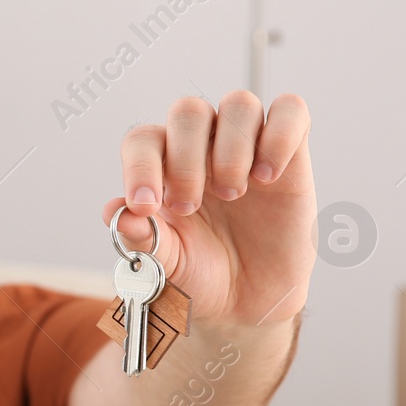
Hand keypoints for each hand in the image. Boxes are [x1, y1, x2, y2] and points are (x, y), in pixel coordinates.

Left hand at [102, 92, 314, 327]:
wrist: (246, 301)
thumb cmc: (200, 273)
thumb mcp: (164, 263)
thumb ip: (139, 237)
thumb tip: (115, 211)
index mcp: (162, 169)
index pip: (143, 140)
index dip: (140, 166)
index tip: (146, 204)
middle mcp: (201, 149)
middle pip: (189, 111)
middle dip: (186, 159)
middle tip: (190, 205)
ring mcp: (245, 147)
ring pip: (239, 104)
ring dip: (232, 148)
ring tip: (233, 193)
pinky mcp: (289, 153)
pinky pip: (290, 111)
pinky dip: (279, 136)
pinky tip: (268, 176)